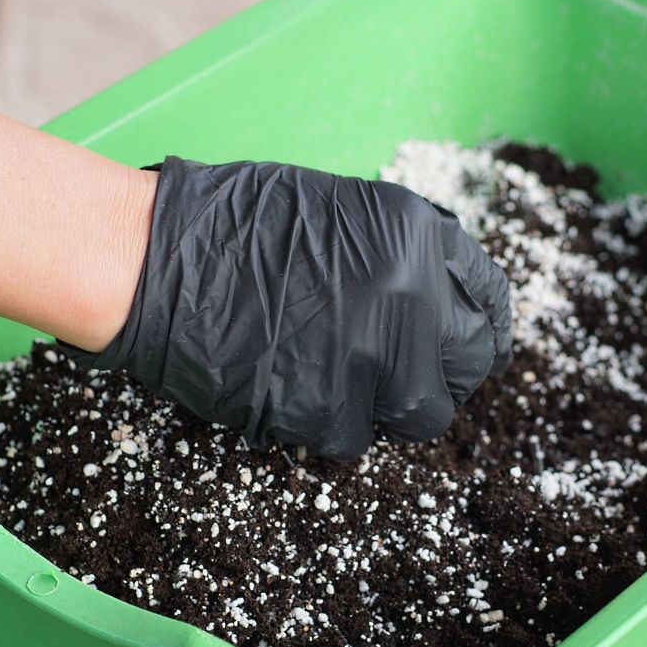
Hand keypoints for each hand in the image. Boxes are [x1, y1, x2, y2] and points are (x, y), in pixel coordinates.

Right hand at [62, 157, 511, 459]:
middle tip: (404, 368)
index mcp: (420, 241)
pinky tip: (298, 387)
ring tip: (341, 374)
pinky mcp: (330, 414)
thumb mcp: (344, 210)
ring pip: (421, 413)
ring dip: (389, 402)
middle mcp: (414, 301)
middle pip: (469, 364)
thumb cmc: (235, 224)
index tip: (472, 341)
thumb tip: (444, 302)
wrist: (158, 262)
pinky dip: (333, 420)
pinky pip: (358, 436)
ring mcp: (375, 362)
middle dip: (442, 370)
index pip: (488, 300)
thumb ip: (405, 255)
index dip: (480, 326)